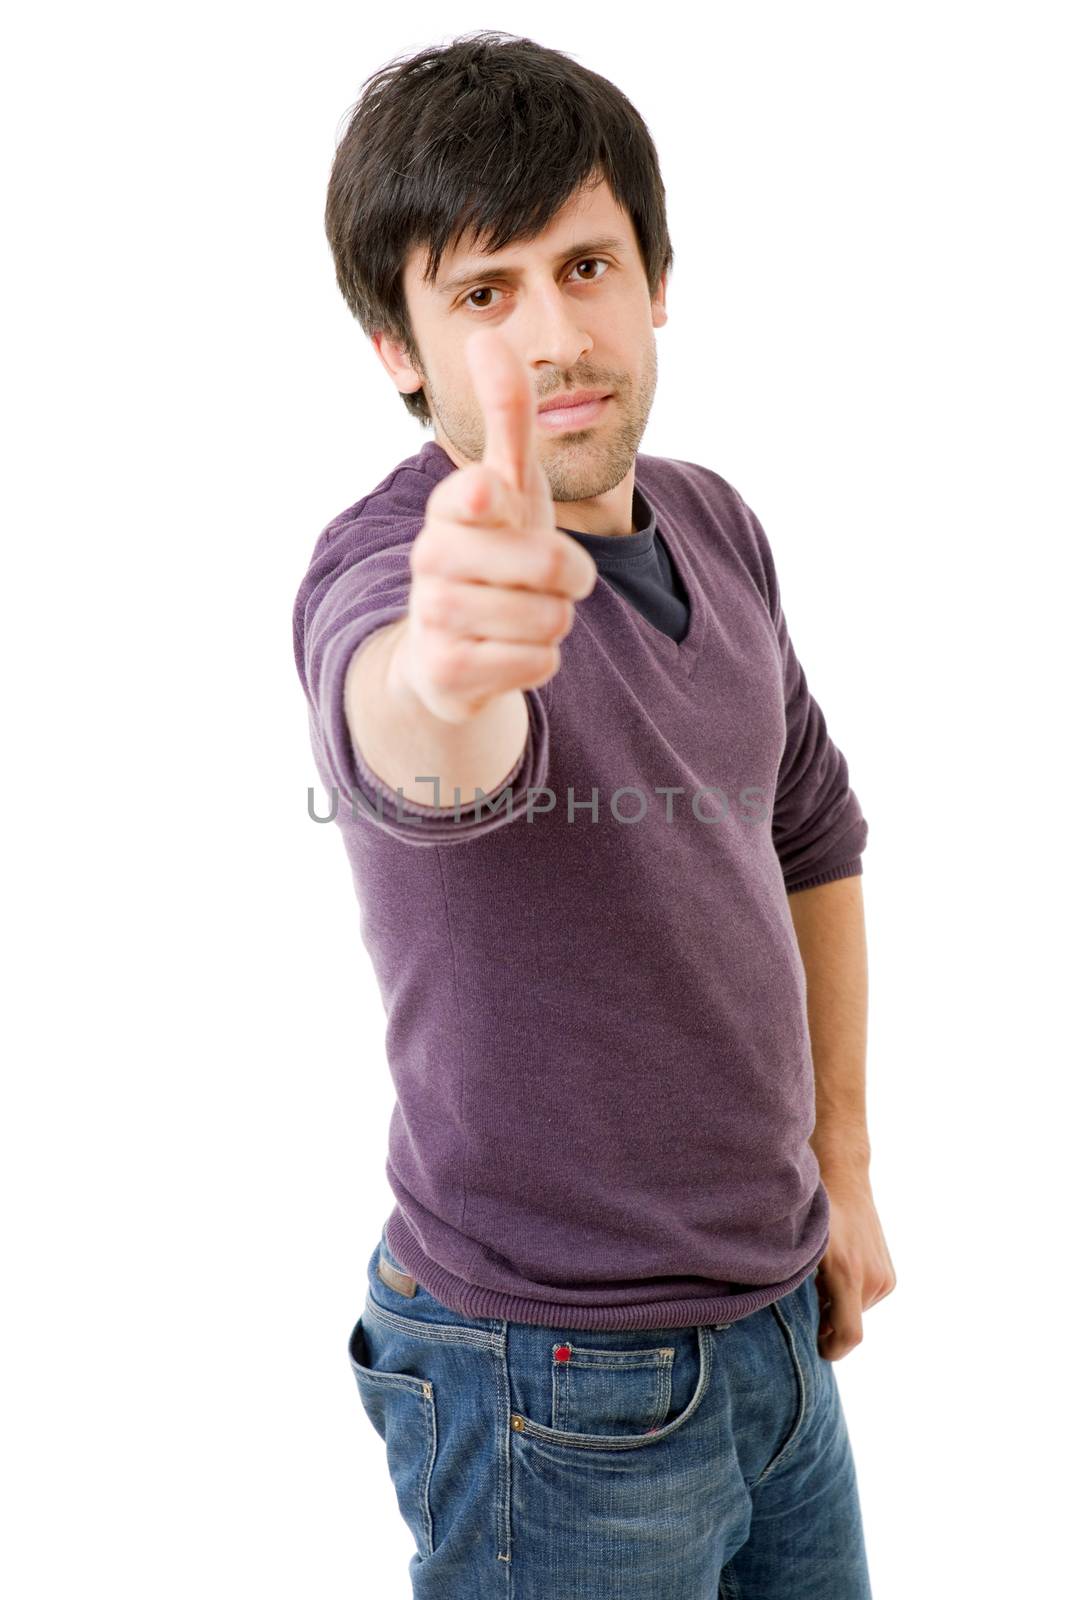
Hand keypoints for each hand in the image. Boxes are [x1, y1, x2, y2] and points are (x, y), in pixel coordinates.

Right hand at [396, 327, 597, 723]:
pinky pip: (535, 665)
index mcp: (451, 507)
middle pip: (547, 566)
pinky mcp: (446, 673)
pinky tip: (511, 651)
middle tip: (552, 577)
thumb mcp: (508, 481)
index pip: (480, 492)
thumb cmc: (491, 550)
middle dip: (569, 575)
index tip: (491, 499)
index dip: (494, 498)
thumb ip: (506, 413)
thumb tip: (486, 334)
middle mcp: (432, 559)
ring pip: (548, 619)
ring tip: (527, 612)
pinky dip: (539, 660)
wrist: (446, 647)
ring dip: (554, 619)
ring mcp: (435, 618)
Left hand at [814, 1168, 896, 1361]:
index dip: (832, 1350)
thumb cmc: (815, 1215)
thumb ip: (799, 1285)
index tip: (817, 1349)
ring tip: (823, 1276)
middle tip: (810, 1294)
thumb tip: (802, 1322)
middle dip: (827, 1317)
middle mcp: (871, 1278)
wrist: (845, 1182)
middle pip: (847, 1322)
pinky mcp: (890, 1277)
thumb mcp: (801, 1250)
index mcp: (847, 1274)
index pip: (849, 1334)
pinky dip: (851, 1294)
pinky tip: (839, 1271)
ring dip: (838, 1303)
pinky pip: (866, 1300)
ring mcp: (884, 1278)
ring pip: (856, 1311)